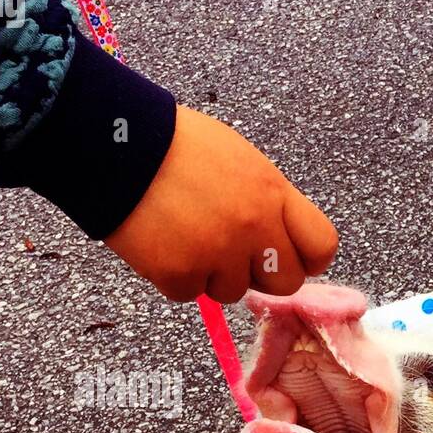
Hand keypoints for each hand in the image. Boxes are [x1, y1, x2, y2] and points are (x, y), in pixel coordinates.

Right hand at [105, 106, 337, 302]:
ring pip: (233, 291)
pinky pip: (190, 292)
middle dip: (262, 274)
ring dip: (213, 272)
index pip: (321, 246)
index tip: (288, 254)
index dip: (306, 256)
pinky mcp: (179, 274)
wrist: (111, 139)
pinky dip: (175, 275)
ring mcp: (217, 255)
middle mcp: (254, 229)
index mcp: (273, 195)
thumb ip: (268, 203)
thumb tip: (281, 242)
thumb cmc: (177, 144)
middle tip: (233, 253)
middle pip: (286, 283)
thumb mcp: (241, 160)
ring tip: (186, 233)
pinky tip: (161, 241)